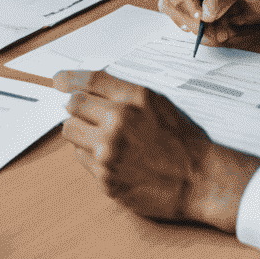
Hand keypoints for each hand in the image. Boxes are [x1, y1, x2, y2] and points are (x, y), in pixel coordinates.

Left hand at [57, 69, 259, 233]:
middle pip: (72, 107)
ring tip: (103, 138)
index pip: (89, 81)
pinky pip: (82, 160)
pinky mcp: (106, 180)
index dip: (70, 78)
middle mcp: (117, 124)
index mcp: (132, 100)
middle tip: (89, 115)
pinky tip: (114, 158)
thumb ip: (121, 92)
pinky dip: (92, 156)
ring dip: (81, 132)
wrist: (200, 179)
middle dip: (78, 109)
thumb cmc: (182, 139)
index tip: (59, 80)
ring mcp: (109, 154)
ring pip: (71, 133)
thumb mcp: (156, 102)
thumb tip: (85, 86)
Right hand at [157, 0, 259, 46]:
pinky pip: (183, 15)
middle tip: (201, 23)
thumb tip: (206, 11)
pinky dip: (192, 26)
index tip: (194, 1)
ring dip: (188, 20)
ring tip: (212, 33)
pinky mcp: (196, 3)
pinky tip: (208, 32)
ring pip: (173, 1)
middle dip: (184, 5)